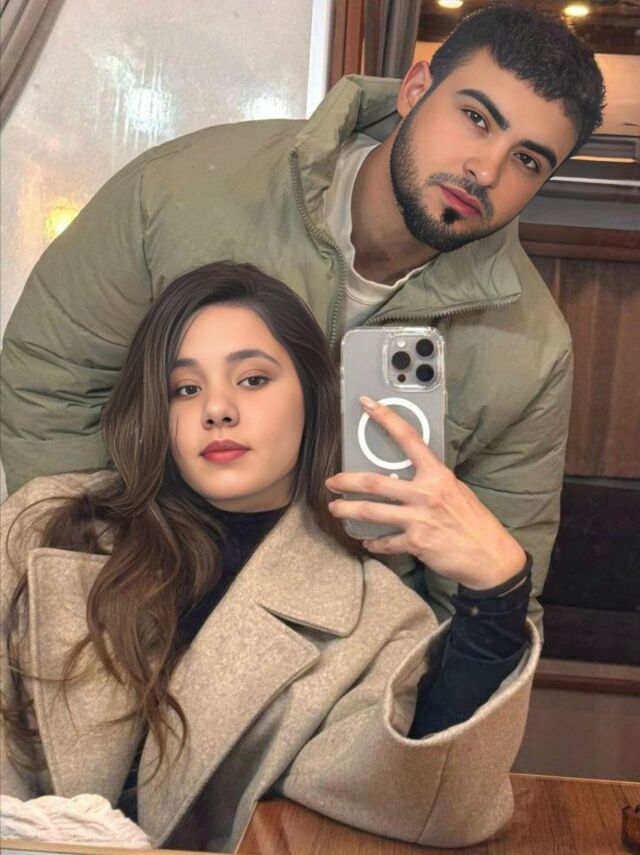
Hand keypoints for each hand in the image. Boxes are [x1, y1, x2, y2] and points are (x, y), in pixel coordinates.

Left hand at [326, 396, 525, 589]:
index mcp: (437, 474)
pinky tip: (368, 541)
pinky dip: (374, 542)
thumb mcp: (455, 490)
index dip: (386, 418)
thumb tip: (407, 476)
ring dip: (348, 511)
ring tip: (335, 509)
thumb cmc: (475, 521)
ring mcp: (419, 518)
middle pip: (375, 482)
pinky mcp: (416, 542)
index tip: (367, 404)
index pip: (408, 438)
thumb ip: (430, 482)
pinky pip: (386, 542)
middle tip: (331, 481)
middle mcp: (425, 493)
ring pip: (372, 512)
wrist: (491, 556)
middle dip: (347, 481)